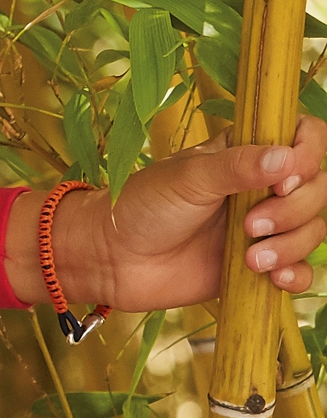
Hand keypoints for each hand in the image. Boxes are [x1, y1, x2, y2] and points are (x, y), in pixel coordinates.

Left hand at [5, 115, 326, 312]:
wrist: (112, 259)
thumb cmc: (141, 207)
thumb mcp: (187, 178)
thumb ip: (237, 167)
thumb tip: (286, 157)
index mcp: (247, 153)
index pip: (307, 138)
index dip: (309, 156)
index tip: (284, 179)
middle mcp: (262, 187)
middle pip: (318, 189)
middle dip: (295, 209)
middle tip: (250, 224)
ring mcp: (264, 226)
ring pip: (313, 230)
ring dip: (291, 245)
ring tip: (249, 257)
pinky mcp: (258, 264)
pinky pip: (300, 269)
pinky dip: (297, 273)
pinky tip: (276, 278)